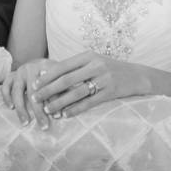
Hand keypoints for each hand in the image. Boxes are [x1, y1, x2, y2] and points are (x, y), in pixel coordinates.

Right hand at [0, 59, 54, 128]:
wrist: (37, 61)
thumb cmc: (51, 73)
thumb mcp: (59, 77)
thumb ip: (61, 91)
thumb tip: (61, 113)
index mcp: (45, 67)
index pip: (49, 86)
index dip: (54, 101)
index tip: (57, 116)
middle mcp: (31, 68)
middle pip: (34, 92)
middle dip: (39, 111)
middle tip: (44, 126)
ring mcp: (19, 72)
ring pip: (17, 91)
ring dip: (21, 108)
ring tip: (26, 122)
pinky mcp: (10, 75)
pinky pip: (5, 87)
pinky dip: (7, 97)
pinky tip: (11, 107)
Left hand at [30, 51, 147, 118]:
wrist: (137, 76)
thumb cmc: (110, 69)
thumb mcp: (94, 62)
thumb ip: (75, 67)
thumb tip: (48, 73)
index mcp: (88, 56)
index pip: (62, 66)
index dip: (47, 76)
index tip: (34, 84)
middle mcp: (96, 65)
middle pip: (66, 80)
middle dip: (48, 90)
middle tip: (35, 98)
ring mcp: (104, 79)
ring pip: (76, 93)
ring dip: (59, 102)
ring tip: (48, 110)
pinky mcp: (111, 92)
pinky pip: (89, 102)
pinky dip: (76, 109)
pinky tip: (65, 115)